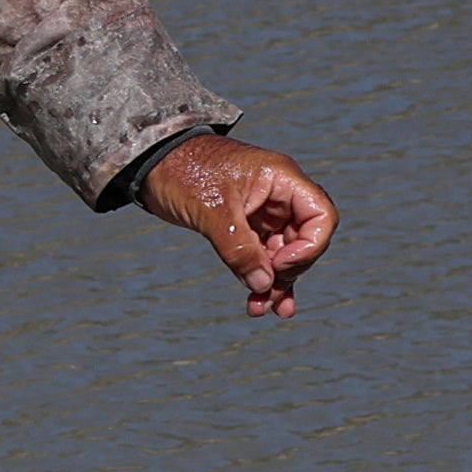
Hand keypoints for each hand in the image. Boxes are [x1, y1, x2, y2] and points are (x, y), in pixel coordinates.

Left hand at [138, 136, 337, 316]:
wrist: (151, 162)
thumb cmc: (182, 171)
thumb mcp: (211, 211)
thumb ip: (239, 248)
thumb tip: (265, 284)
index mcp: (281, 178)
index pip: (320, 215)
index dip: (310, 246)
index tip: (280, 264)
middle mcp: (279, 194)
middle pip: (304, 239)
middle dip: (289, 272)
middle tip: (267, 297)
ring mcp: (264, 210)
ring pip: (283, 252)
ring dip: (274, 282)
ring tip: (262, 309)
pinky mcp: (246, 225)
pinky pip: (263, 255)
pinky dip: (260, 276)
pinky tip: (259, 302)